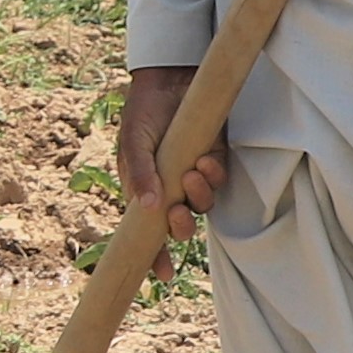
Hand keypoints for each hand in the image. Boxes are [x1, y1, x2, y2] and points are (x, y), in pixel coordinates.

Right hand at [116, 64, 218, 240]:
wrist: (169, 79)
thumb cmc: (143, 113)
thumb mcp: (133, 141)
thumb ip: (140, 173)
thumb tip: (148, 207)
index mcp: (143, 192)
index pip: (147, 232)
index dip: (155, 256)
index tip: (163, 273)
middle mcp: (169, 189)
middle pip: (180, 225)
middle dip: (182, 226)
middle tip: (178, 212)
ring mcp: (192, 176)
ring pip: (203, 204)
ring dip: (199, 195)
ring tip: (192, 171)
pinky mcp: (213, 159)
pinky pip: (219, 180)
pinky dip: (214, 175)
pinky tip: (205, 159)